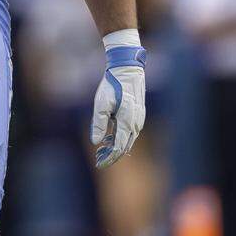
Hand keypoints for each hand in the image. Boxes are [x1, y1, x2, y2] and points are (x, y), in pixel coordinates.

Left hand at [91, 44, 146, 167]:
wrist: (127, 70)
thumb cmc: (113, 86)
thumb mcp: (101, 104)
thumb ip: (99, 124)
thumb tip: (97, 142)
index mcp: (127, 122)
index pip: (119, 148)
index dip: (109, 158)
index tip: (98, 164)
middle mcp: (136, 124)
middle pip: (125, 147)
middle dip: (111, 155)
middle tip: (97, 160)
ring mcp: (139, 120)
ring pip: (128, 141)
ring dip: (115, 148)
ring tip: (100, 151)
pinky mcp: (137, 116)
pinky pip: (129, 133)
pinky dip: (119, 139)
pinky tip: (109, 139)